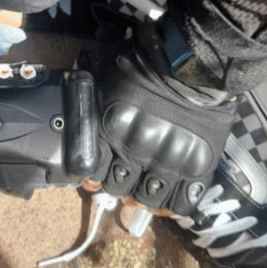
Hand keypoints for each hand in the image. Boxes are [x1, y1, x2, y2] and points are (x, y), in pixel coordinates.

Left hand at [87, 22, 236, 215]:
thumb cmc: (143, 62)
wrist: (194, 63)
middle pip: (119, 188)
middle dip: (118, 187)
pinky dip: (176, 204)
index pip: (90, 171)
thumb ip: (86, 88)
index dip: (91, 178)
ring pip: (150, 198)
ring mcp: (169, 161)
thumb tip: (68, 84)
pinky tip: (171, 200)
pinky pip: (184, 200)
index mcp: (109, 131)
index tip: (93, 178)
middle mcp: (136, 151)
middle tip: (123, 181)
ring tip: (146, 191)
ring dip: (145, 197)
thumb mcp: (102, 70)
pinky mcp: (199, 165)